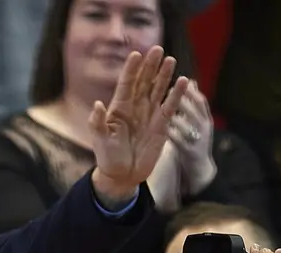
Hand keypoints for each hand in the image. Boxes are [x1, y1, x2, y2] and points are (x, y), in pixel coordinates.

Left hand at [88, 46, 187, 204]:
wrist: (123, 175)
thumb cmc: (107, 157)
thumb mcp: (99, 140)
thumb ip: (97, 123)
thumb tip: (97, 105)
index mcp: (118, 108)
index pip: (126, 84)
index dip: (131, 69)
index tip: (136, 54)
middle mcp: (134, 108)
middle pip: (144, 82)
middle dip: (150, 66)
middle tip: (157, 49)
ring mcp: (148, 115)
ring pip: (158, 90)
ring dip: (164, 75)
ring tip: (170, 59)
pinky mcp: (161, 125)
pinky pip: (170, 106)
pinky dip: (177, 95)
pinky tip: (183, 82)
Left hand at [166, 79, 215, 195]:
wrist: (198, 170)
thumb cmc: (193, 141)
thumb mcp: (194, 121)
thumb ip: (191, 104)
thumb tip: (191, 81)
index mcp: (205, 118)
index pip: (200, 101)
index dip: (192, 90)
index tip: (181, 79)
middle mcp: (204, 127)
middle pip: (195, 110)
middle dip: (185, 98)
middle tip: (171, 88)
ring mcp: (198, 140)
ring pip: (189, 124)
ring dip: (179, 114)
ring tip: (167, 106)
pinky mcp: (190, 152)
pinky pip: (180, 141)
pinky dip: (173, 134)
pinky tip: (163, 127)